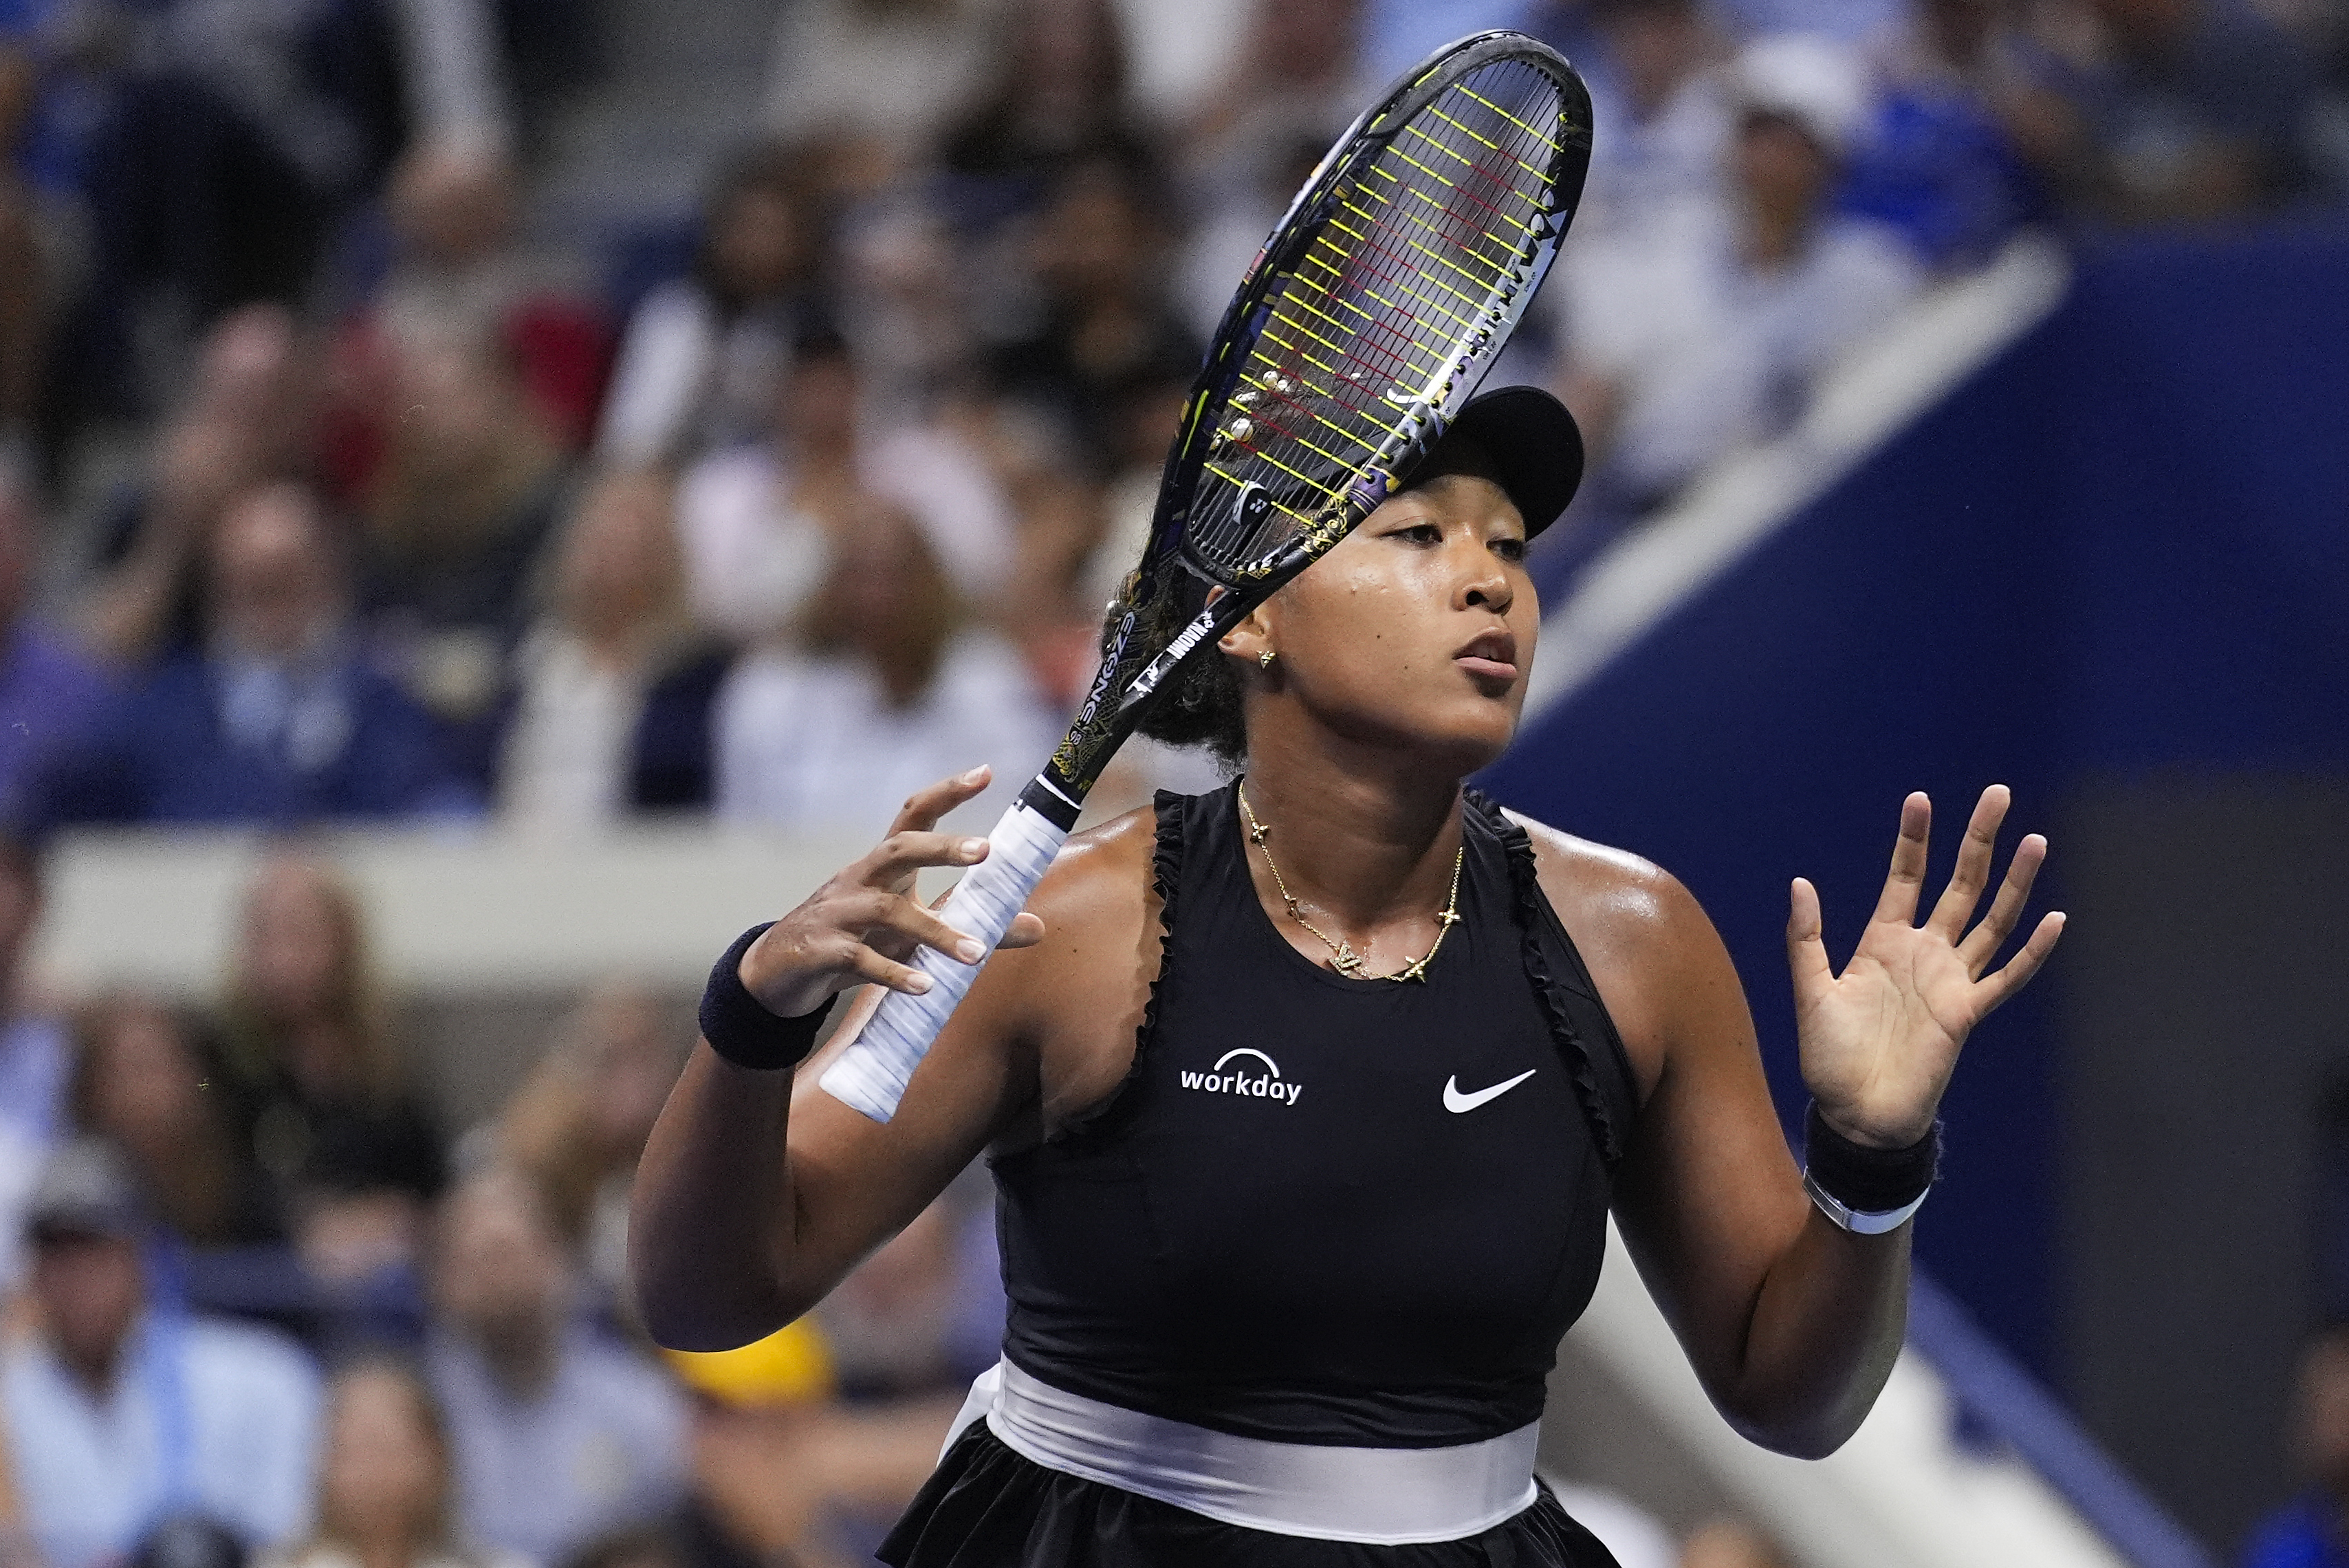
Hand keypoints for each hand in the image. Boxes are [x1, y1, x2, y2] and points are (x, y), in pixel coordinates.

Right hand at [737, 767, 1045, 1019]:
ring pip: (886, 910)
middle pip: (899, 848)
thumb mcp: (911, 932)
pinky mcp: (820, 951)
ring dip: (934, 930)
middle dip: (942, 847)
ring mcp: (837, 914)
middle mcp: (859, 879)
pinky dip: (894, 973)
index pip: (913, 815)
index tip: (987, 772)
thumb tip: (1039, 927)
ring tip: (975, 953)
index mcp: (882, 866)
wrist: (777, 973)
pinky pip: (859, 959)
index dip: (948, 792)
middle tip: (986, 850)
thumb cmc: (855, 940)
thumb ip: (969, 925)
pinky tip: (926, 987)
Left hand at [1788, 786, 2063, 1148]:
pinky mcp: (1967, 1013)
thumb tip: (1800, 882)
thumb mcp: (1810, 991)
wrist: (1855, 1114)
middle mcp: (1923, 953)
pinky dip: (2032, 951)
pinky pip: (2006, 977)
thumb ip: (1806, 938)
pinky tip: (2054, 919)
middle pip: (1959, 885)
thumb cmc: (1829, 1058)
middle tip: (1997, 795)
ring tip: (2034, 841)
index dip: (1913, 839)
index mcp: (1883, 942)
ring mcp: (1949, 981)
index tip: (1920, 798)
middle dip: (1978, 840)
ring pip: (1991, 920)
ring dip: (2014, 883)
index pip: (1905, 877)